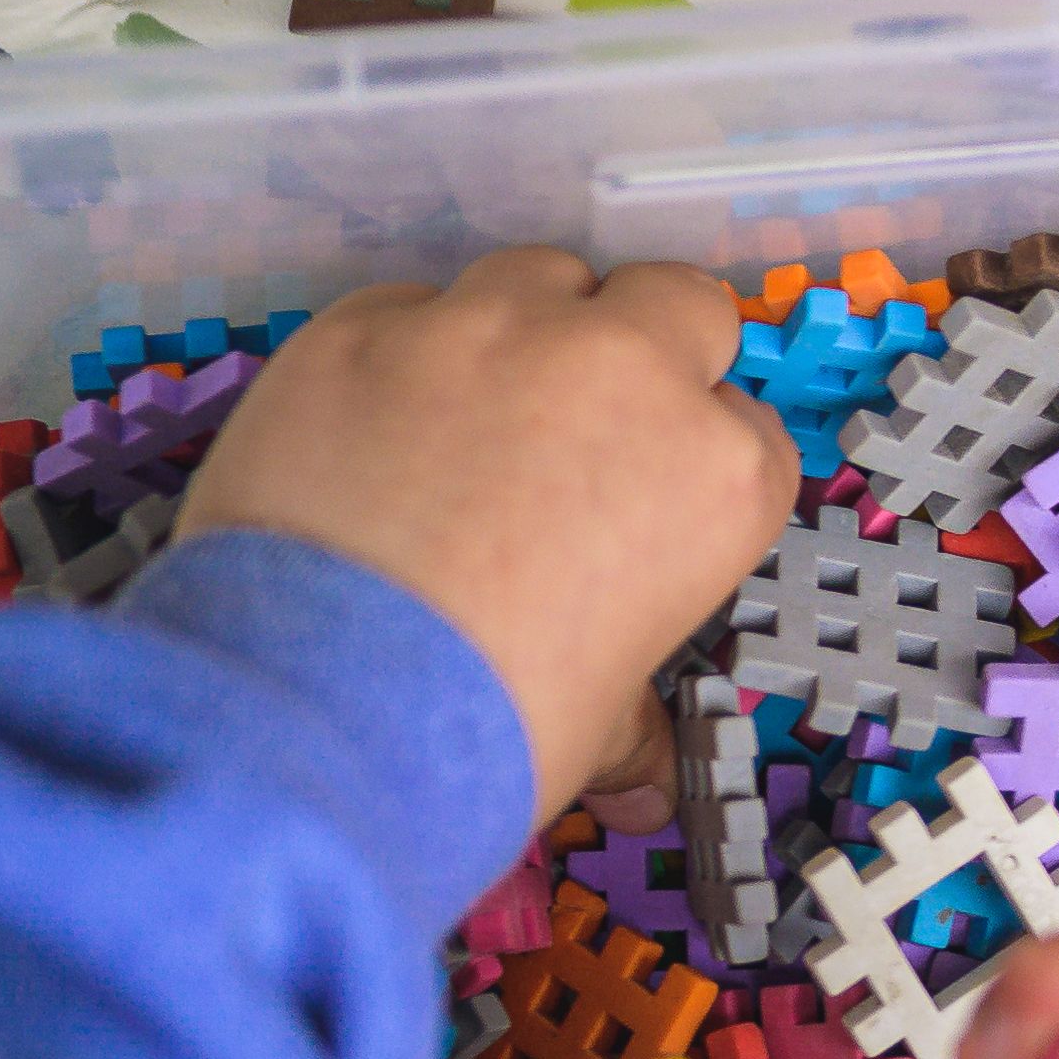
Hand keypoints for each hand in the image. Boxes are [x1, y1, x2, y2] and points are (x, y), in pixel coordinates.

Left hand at [179, 247, 792, 822]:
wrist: (311, 712)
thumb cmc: (490, 734)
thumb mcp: (595, 733)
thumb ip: (630, 726)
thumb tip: (640, 782)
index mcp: (715, 477)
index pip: (747, 430)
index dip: (695, 464)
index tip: (650, 503)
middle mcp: (621, 374)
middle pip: (674, 303)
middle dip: (645, 349)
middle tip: (585, 426)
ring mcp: (488, 333)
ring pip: (539, 275)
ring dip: (526, 330)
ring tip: (470, 413)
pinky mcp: (364, 326)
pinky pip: (406, 306)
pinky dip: (402, 354)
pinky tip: (367, 429)